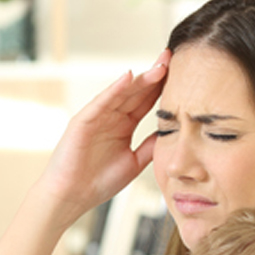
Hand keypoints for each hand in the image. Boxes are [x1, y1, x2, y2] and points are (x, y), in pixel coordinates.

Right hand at [30, 49, 170, 227]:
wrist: (71, 197)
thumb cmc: (97, 182)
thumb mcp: (134, 162)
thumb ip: (150, 146)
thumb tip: (171, 132)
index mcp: (124, 125)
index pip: (147, 101)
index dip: (163, 87)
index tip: (183, 73)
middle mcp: (111, 117)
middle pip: (137, 91)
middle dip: (155, 75)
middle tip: (173, 58)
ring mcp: (97, 116)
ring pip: (122, 93)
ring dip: (141, 79)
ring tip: (160, 66)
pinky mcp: (83, 121)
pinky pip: (101, 102)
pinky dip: (114, 89)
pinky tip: (128, 77)